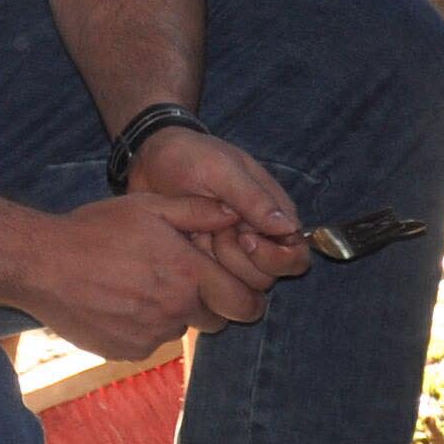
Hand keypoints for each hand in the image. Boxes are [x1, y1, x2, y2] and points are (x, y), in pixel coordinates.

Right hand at [14, 192, 274, 359]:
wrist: (43, 265)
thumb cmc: (96, 229)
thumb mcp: (149, 206)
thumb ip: (198, 211)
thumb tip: (235, 213)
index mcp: (187, 274)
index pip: (244, 302)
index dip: (247, 297)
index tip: (240, 290)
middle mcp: (175, 311)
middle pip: (215, 319)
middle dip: (208, 302)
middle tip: (182, 279)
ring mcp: (150, 337)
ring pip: (179, 328)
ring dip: (172, 312)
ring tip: (140, 283)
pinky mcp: (127, 352)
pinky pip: (149, 341)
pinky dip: (143, 326)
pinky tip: (119, 301)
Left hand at [126, 125, 308, 291]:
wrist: (148, 163)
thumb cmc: (189, 157)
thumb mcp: (220, 169)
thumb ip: (254, 198)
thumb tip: (289, 229)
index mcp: (274, 212)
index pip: (296, 256)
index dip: (275, 257)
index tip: (244, 237)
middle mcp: (260, 237)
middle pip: (269, 277)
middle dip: (239, 260)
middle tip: (215, 232)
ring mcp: (234, 253)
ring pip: (242, 287)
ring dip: (218, 263)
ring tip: (199, 233)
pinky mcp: (209, 263)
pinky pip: (214, 284)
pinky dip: (200, 269)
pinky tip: (187, 244)